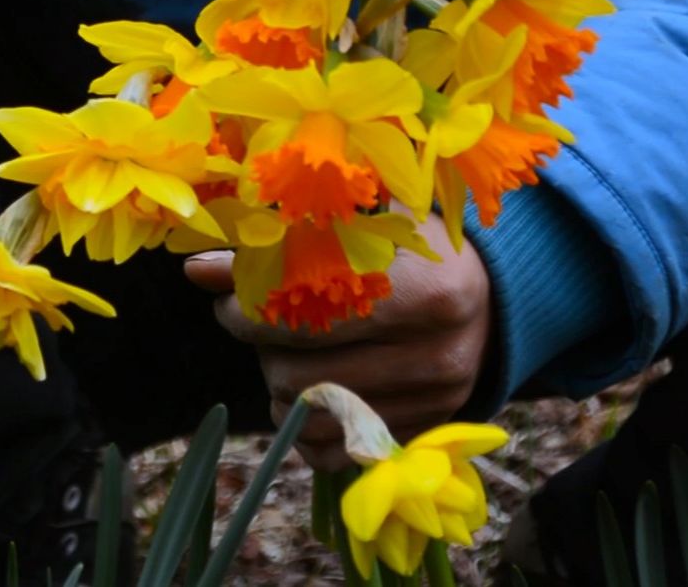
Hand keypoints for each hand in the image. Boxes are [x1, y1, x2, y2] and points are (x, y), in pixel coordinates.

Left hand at [185, 212, 491, 471]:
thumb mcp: (357, 232)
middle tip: (254, 324)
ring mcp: (433, 408)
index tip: (229, 302)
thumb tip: (198, 271)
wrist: (489, 302)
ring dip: (278, 388)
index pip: (313, 315)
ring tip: (284, 353)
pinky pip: (330, 456)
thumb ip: (280, 249)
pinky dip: (303, 427)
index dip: (252, 312)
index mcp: (430, 291)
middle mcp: (438, 357)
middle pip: (301, 376)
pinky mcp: (420, 440)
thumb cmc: (412, 252)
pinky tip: (308, 390)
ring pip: (309, 421)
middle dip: (261, 351)